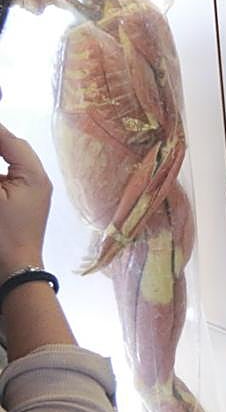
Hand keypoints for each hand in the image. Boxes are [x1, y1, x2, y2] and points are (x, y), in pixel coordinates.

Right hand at [0, 122, 51, 275]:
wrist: (14, 270)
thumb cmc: (3, 235)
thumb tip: (0, 143)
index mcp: (33, 176)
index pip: (9, 140)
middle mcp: (37, 180)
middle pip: (12, 147)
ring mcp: (30, 192)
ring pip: (11, 161)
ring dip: (1, 151)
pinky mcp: (21, 203)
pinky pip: (8, 178)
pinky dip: (1, 172)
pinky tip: (0, 173)